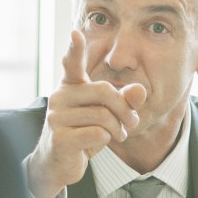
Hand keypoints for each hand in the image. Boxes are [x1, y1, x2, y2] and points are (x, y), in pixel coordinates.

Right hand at [24, 30, 146, 197]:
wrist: (59, 164)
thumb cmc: (84, 133)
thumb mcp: (107, 115)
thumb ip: (124, 101)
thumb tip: (141, 90)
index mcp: (70, 86)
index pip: (72, 64)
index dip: (75, 49)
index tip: (75, 33)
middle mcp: (60, 97)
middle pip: (104, 92)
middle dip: (125, 109)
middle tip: (132, 123)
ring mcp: (56, 117)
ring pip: (103, 116)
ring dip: (118, 129)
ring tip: (118, 135)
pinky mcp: (60, 138)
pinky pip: (97, 134)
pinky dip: (106, 140)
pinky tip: (100, 144)